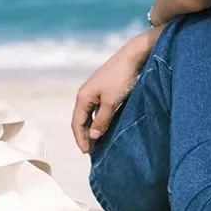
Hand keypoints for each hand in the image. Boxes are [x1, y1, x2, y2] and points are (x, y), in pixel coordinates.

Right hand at [71, 36, 145, 153]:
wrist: (133, 56)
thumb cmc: (121, 79)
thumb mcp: (111, 102)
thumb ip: (101, 120)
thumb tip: (92, 137)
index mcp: (83, 97)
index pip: (77, 123)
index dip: (80, 139)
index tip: (87, 153)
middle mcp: (85, 93)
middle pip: (81, 119)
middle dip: (85, 135)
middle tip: (92, 152)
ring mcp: (95, 90)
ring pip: (90, 114)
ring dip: (92, 128)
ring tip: (99, 141)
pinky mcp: (104, 88)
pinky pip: (97, 108)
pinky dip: (99, 119)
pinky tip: (106, 125)